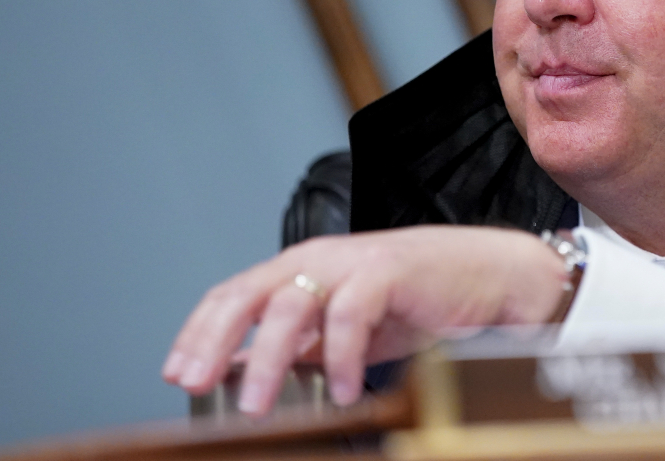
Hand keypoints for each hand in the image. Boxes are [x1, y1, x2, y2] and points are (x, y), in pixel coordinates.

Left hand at [161, 225, 566, 413]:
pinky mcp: (388, 271)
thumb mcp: (346, 330)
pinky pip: (350, 314)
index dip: (199, 331)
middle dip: (214, 341)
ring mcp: (351, 262)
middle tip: (195, 384)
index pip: (234, 294)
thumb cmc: (417, 301)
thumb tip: (251, 376)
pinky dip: (341, 357)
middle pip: (247, 294)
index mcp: (302, 269)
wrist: (487, 275)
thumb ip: (303, 347)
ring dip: (267, 359)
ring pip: (288, 305)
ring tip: (259, 404)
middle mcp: (318, 259)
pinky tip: (346, 390)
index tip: (177, 372)